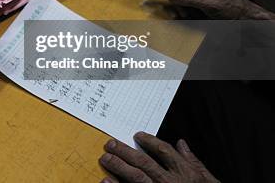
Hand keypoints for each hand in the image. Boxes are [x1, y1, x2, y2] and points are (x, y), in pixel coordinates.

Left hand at [99, 132, 219, 182]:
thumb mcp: (207, 179)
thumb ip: (193, 161)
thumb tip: (181, 143)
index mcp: (185, 173)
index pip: (163, 151)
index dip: (149, 141)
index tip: (137, 135)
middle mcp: (171, 182)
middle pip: (144, 162)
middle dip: (125, 151)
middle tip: (110, 144)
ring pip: (136, 178)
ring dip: (119, 167)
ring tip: (105, 158)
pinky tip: (106, 181)